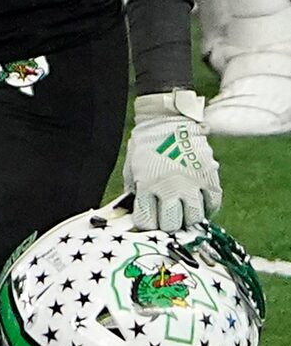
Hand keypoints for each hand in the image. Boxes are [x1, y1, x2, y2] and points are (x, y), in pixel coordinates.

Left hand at [124, 90, 221, 231]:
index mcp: (147, 185)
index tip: (147, 222)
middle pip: (172, 224)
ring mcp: (192, 184)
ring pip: (194, 219)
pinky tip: (200, 207)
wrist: (168, 119)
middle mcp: (170, 188)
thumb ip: (134, 189)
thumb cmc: (146, 143)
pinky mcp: (210, 178)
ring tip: (183, 216)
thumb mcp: (132, 166)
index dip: (146, 225)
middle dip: (167, 226)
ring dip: (187, 221)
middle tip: (166, 221)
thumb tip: (135, 210)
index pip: (147, 221)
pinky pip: (213, 204)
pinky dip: (207, 210)